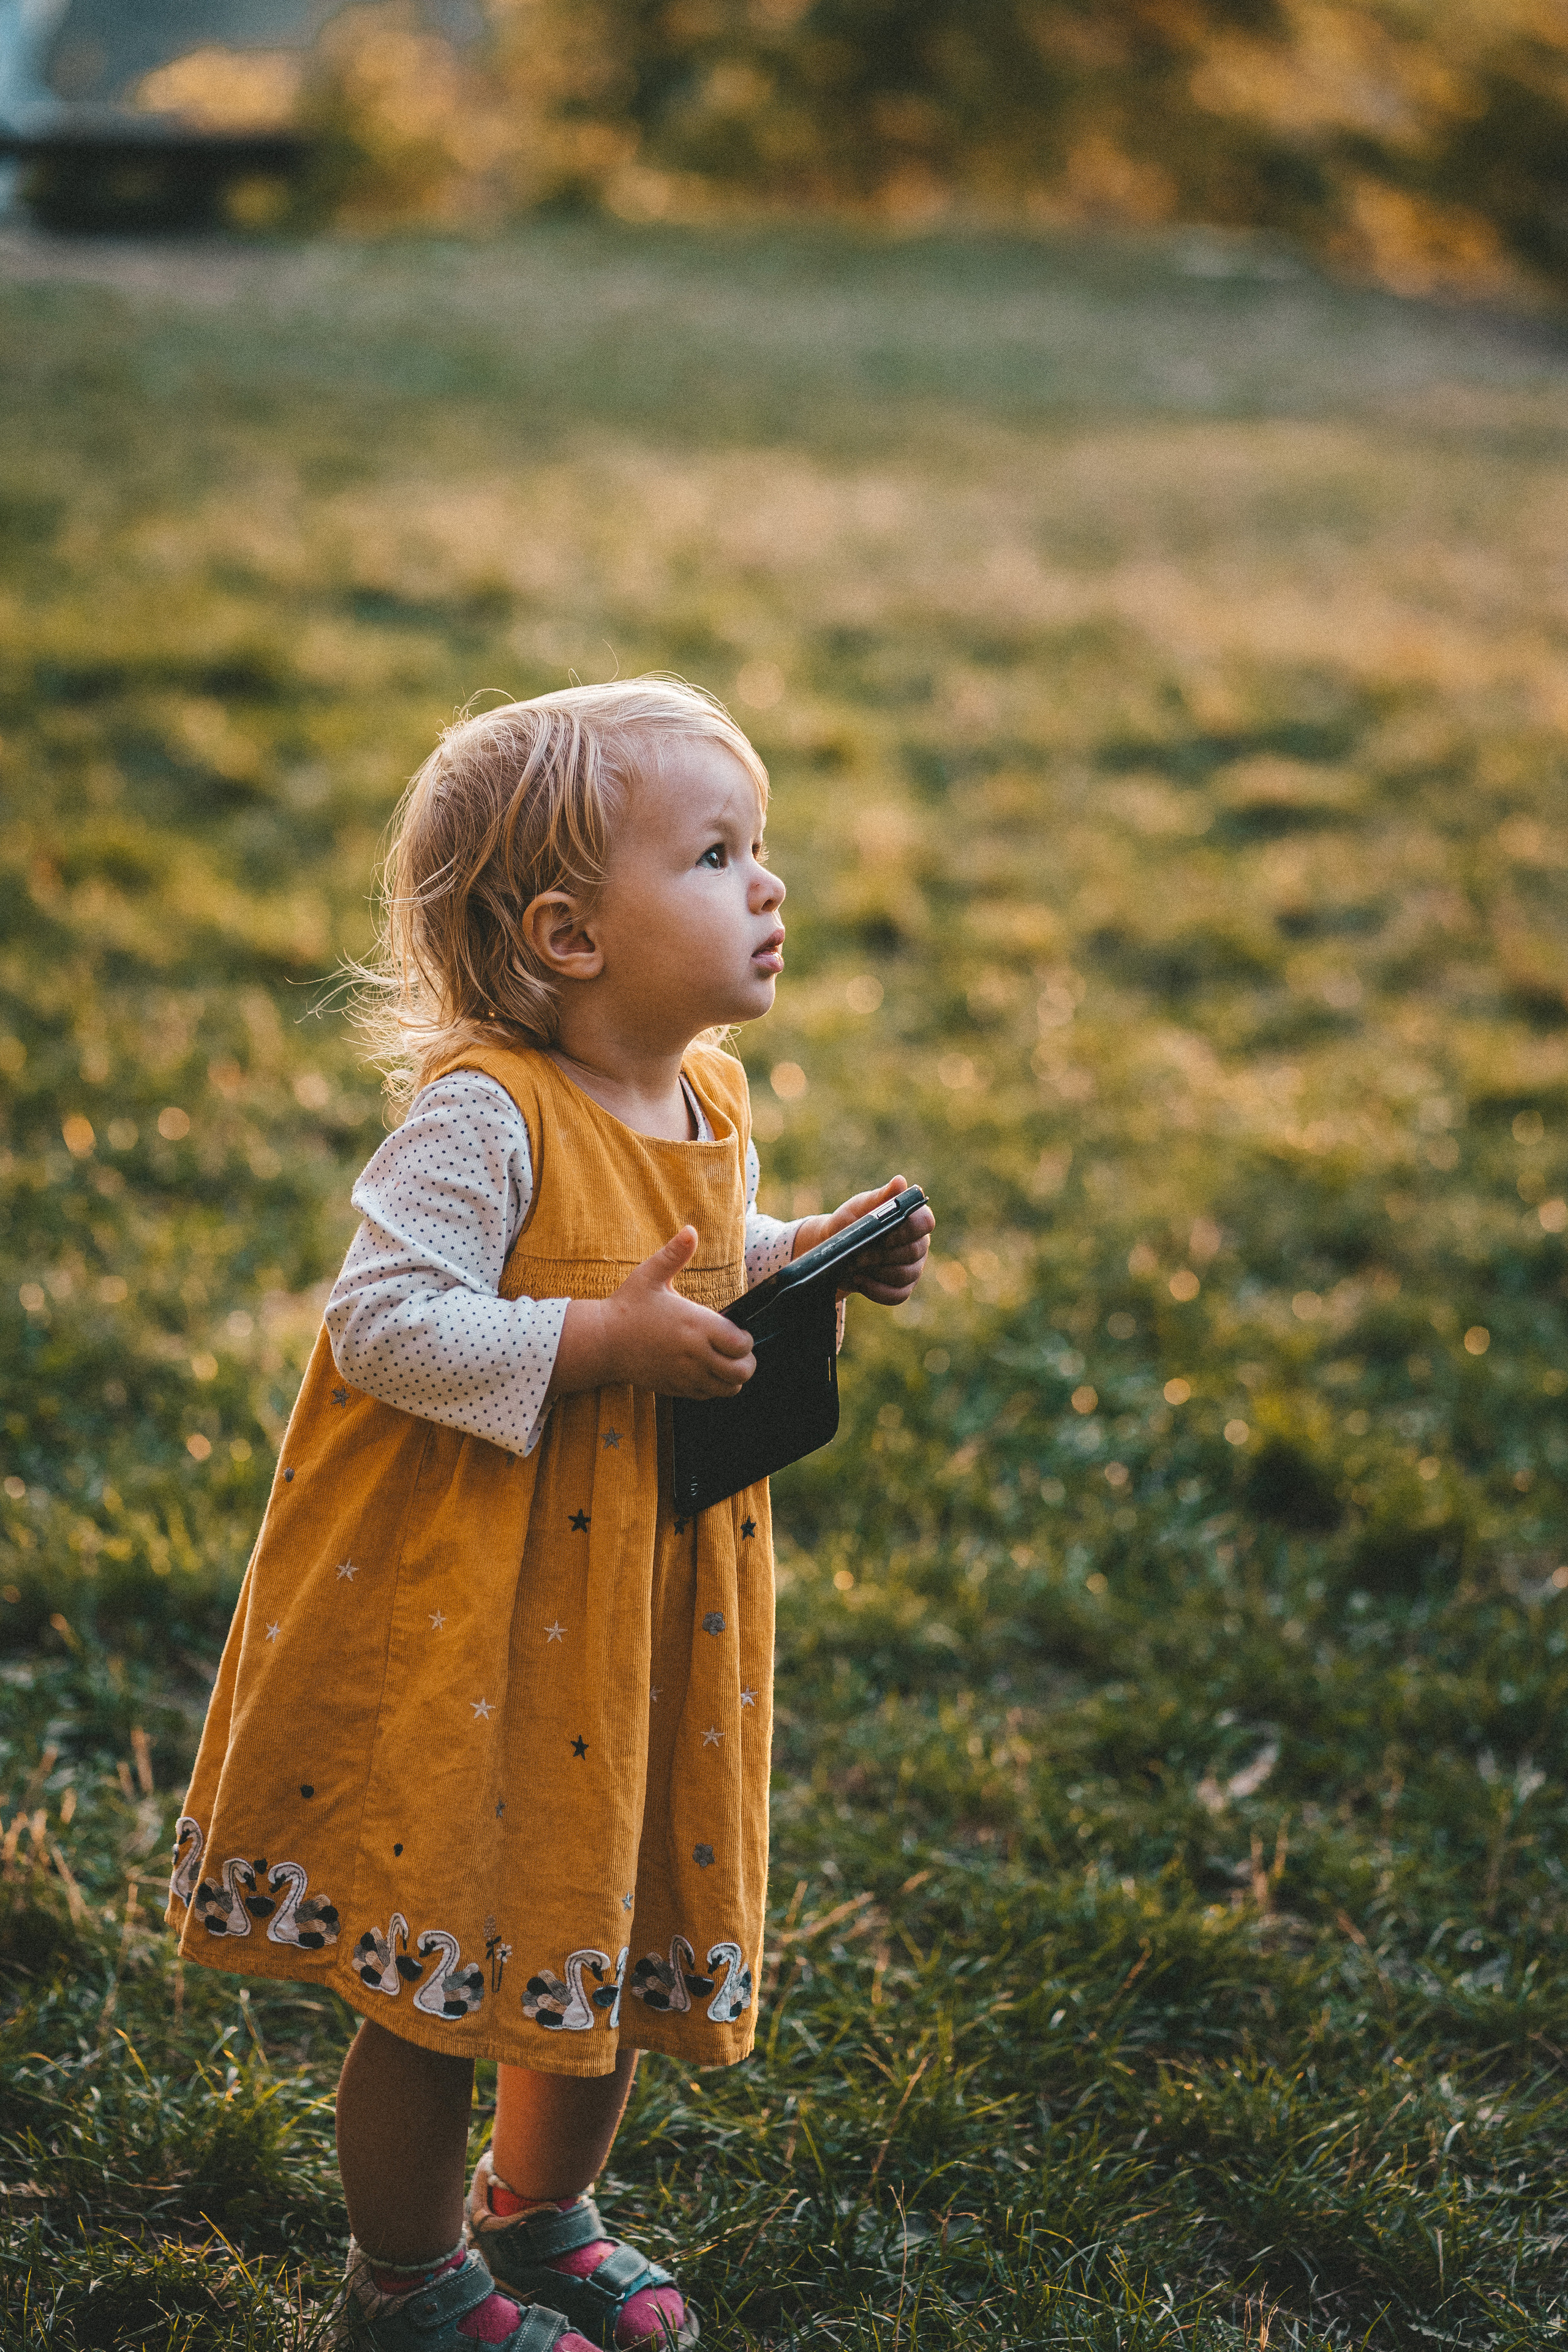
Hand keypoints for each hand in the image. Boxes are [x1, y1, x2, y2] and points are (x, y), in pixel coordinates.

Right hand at [550, 1226, 755, 1401]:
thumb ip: (674, 1254)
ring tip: (725, 1362)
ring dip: (733, 1377)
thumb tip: (690, 1230)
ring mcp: (685, 1375)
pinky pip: (707, 1396)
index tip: (738, 1331)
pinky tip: (705, 1371)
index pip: (741, 1344)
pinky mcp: (675, 1388)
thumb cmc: (627, 1306)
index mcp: (695, 1325)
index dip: (747, 1339)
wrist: (601, 1342)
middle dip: (747, 1361)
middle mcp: (694, 1354)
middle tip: (738, 1350)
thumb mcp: (649, 1275)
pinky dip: (714, 1387)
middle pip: (742, 1371)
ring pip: (728, 1388)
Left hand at [792, 1175, 933, 1306]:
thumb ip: (880, 1197)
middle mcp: (919, 1244)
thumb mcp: (861, 1207)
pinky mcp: (903, 1288)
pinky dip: (877, 1290)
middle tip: (858, 1255)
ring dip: (878, 1272)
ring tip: (855, 1266)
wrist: (837, 1251)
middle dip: (883, 1254)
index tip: (883, 1234)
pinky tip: (860, 1282)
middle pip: (914, 1252)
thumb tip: (900, 1182)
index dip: (907, 1231)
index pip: (925, 1223)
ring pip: (906, 1275)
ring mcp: (914, 1268)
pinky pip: (898, 1295)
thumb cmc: (852, 1223)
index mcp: (913, 1219)